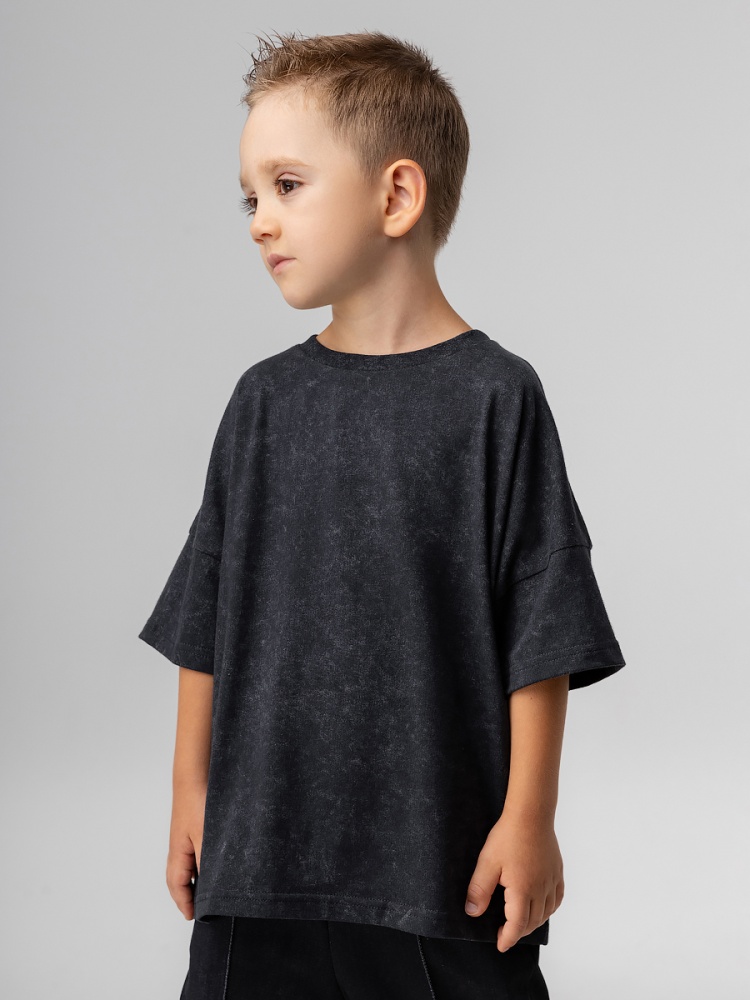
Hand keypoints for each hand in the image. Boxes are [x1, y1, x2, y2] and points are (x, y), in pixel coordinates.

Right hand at [167, 786, 206, 919]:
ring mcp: (187, 837)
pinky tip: (217, 862)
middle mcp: (179, 847)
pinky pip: (197, 852)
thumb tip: (213, 887)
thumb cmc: (197, 802)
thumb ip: (208, 862)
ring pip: (189, 865)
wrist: (197, 774)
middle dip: (188, 895)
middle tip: (202, 909)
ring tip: (211, 891)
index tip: (193, 917)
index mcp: (178, 853)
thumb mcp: (206, 836)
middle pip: (179, 878)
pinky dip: (203, 863)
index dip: (184, 903)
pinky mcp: (196, 827)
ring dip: (197, 879)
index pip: (177, 885)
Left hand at [464, 809, 564, 951]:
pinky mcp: (557, 870)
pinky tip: (542, 906)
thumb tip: (472, 913)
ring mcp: (551, 880)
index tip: (500, 945)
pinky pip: (557, 898)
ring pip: (546, 912)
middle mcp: (540, 889)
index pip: (517, 925)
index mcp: (523, 890)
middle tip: (505, 933)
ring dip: (534, 922)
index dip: (508, 938)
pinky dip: (549, 908)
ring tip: (520, 922)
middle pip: (532, 921)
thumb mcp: (487, 863)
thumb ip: (479, 890)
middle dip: (519, 932)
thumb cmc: (508, 836)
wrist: (531, 814)